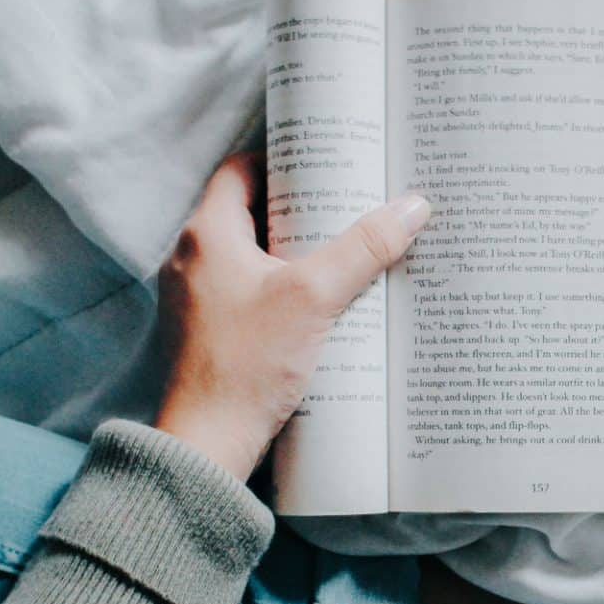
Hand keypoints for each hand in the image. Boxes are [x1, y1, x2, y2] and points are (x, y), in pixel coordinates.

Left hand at [153, 152, 429, 479]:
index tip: (324, 164)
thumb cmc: (247, 365)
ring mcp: (195, 300)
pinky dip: (278, 293)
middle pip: (248, 214)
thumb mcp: (315, 297)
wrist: (207, 443)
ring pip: (248, 258)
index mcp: (205, 233)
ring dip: (290, 255)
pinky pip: (245, 296)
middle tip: (346, 208)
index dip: (283, 161)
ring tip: (341, 257)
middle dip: (298, 210)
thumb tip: (413, 206)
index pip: (240, 170)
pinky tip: (316, 309)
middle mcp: (190, 259)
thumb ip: (363, 248)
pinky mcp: (206, 335)